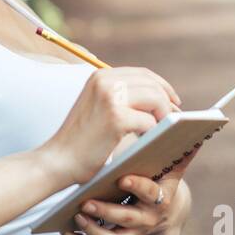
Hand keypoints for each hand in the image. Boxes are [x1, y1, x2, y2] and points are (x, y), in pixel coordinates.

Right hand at [37, 67, 180, 189]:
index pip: (143, 74)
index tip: (174, 102)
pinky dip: (154, 133)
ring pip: (156, 100)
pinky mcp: (116, 118)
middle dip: (168, 102)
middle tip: (176, 119)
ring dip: (164, 117)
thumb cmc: (79, 139)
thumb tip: (156, 96)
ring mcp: (111, 98)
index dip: (162, 87)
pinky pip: (150, 122)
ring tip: (164, 131)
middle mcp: (105, 81)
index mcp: (100, 76)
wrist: (57, 160)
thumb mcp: (96, 107)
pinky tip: (148, 142)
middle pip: (153, 85)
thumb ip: (119, 97)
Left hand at [61, 142, 201, 234]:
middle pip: (127, 218)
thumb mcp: (173, 169)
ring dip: (94, 231)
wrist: (167, 212)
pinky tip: (66, 232)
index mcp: (160, 198)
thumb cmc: (162, 181)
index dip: (138, 187)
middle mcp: (147, 219)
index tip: (122, 178)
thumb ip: (180, 153)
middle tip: (86, 203)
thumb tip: (196, 133)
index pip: (150, 194)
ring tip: (77, 216)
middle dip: (106, 211)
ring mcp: (133, 233)